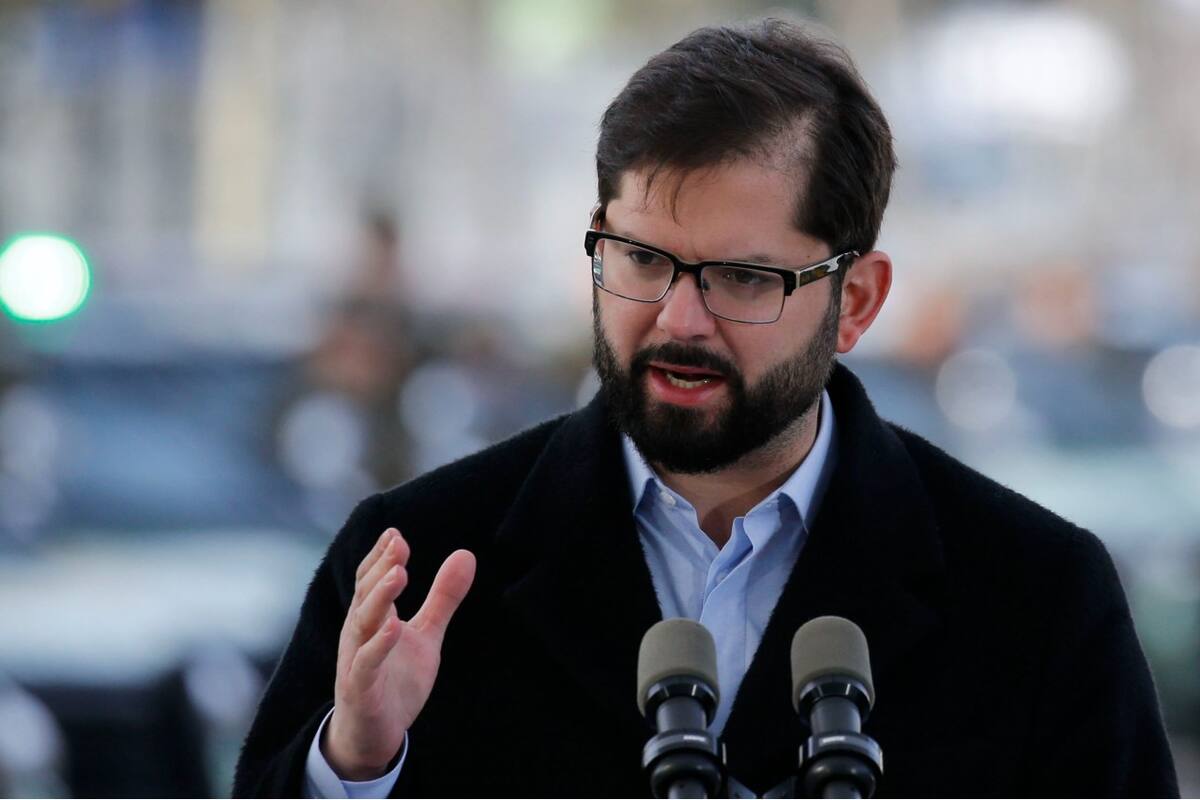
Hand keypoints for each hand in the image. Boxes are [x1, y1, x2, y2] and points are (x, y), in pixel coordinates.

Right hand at [322, 528, 475, 779]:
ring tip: (398, 574)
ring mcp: (357, 660)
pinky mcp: (361, 689)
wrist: (372, 734)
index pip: (371, 580)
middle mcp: (359, 634)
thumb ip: (443, 598)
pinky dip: (378, 644)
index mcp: (372, 618)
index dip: (381, 556)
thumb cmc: (394, 679)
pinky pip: (367, 664)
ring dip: (379, 598)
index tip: (396, 533)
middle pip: (366, 595)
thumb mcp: (425, 635)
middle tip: (399, 543)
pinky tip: (394, 626)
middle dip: (382, 568)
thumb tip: (466, 554)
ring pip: (363, 623)